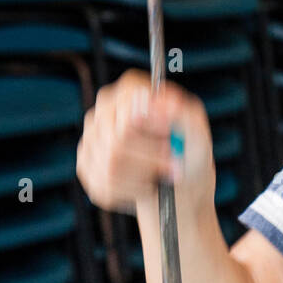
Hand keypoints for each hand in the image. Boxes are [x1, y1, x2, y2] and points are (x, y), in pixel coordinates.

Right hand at [77, 69, 215, 213]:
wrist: (180, 183)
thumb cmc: (189, 151)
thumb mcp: (197, 131)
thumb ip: (184, 113)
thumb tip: (166, 104)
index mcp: (129, 92)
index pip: (129, 107)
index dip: (152, 125)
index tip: (169, 136)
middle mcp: (104, 111)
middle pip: (117, 139)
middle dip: (151, 158)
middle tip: (173, 164)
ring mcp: (91, 139)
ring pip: (111, 164)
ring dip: (144, 175)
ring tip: (163, 176)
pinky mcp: (86, 167)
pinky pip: (105, 184)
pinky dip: (133, 190)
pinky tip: (146, 185)